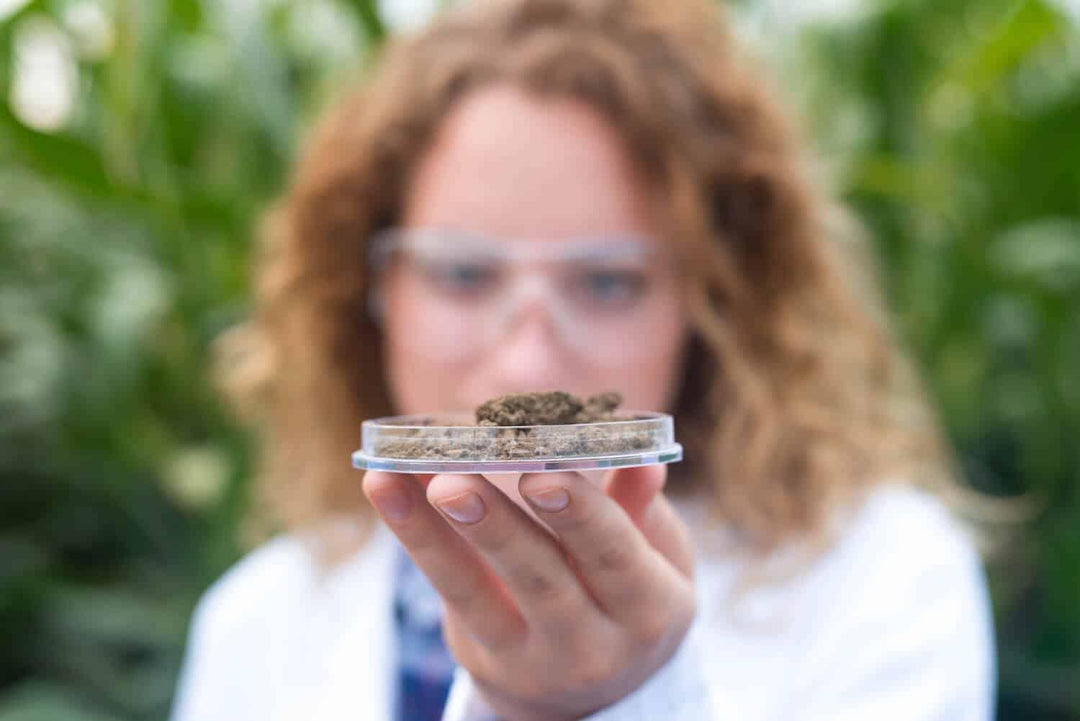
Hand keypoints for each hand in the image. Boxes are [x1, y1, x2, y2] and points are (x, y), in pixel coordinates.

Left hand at [362, 466, 695, 720]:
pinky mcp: (480, 651)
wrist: (594, 691)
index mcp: (647, 611)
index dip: (582, 517)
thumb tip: (643, 463)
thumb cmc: (628, 595)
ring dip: (434, 532)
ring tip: (402, 479)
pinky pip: (445, 590)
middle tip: (458, 482)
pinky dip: (412, 534)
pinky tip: (385, 485)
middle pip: (541, 582)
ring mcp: (528, 656)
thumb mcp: (657, 559)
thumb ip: (641, 511)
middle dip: (497, 528)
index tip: (544, 473)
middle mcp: (590, 645)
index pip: (615, 560)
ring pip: (475, 591)